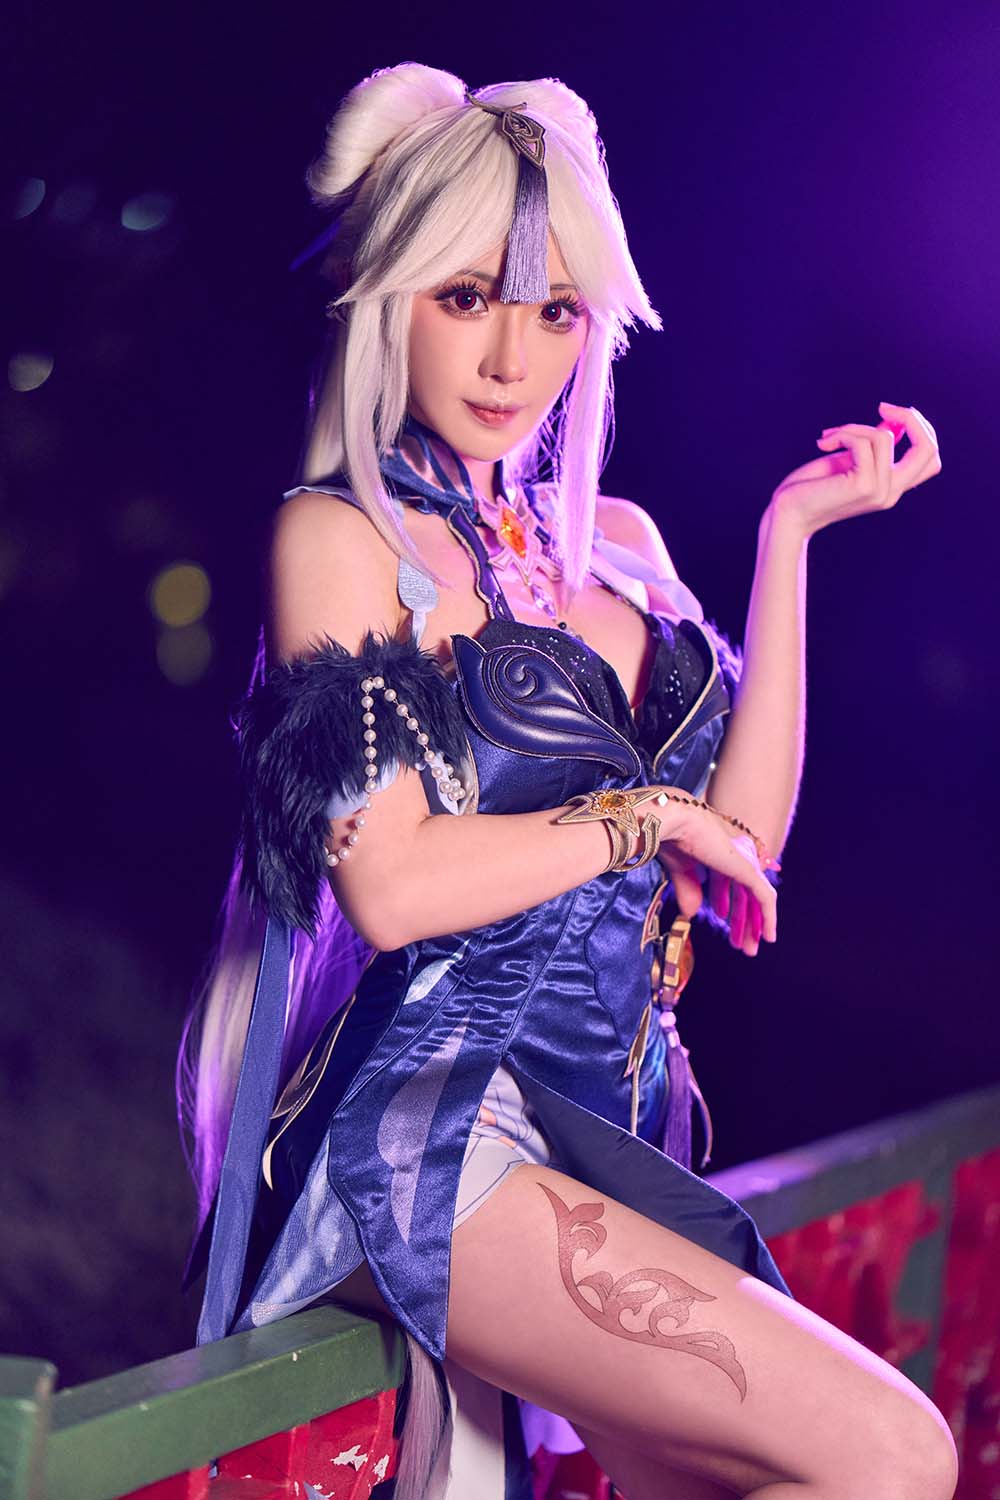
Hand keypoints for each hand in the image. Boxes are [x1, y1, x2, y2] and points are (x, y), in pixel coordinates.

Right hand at [651, 803, 776, 956]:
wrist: (675, 822)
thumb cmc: (672, 837)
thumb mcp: (680, 870)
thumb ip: (688, 890)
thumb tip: (690, 914)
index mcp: (720, 851)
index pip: (729, 881)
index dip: (727, 901)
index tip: (722, 916)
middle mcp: (736, 856)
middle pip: (744, 893)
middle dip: (742, 920)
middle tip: (740, 943)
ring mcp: (744, 862)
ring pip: (756, 899)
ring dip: (754, 925)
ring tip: (750, 948)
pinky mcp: (749, 870)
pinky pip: (765, 899)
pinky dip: (769, 918)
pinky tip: (768, 937)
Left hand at [769, 401, 941, 537]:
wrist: (787, 512)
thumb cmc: (811, 487)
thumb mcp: (848, 459)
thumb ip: (873, 445)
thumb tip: (895, 421)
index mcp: (891, 488)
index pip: (931, 458)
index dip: (922, 429)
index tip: (893, 413)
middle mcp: (891, 493)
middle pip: (928, 449)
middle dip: (911, 418)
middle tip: (883, 407)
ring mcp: (879, 491)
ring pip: (884, 438)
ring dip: (853, 427)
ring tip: (829, 437)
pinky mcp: (863, 485)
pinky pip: (863, 443)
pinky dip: (842, 434)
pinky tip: (823, 443)